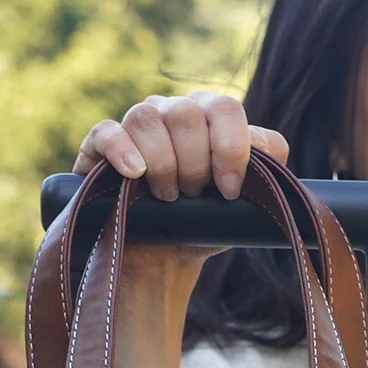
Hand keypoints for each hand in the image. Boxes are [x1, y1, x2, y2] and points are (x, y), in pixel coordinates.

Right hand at [74, 91, 288, 204]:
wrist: (160, 259)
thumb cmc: (204, 225)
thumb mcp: (244, 203)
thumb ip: (265, 171)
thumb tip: (269, 148)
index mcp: (209, 117)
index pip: (225, 108)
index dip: (230, 149)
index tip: (229, 190)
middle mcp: (173, 111)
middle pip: (186, 114)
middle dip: (194, 164)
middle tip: (194, 196)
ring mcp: (135, 124)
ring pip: (147, 119)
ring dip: (163, 165)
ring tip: (167, 197)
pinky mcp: (99, 147)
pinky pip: (108, 131)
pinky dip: (123, 151)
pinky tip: (136, 175)